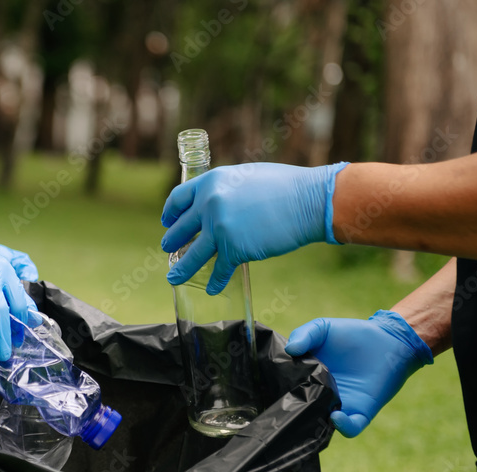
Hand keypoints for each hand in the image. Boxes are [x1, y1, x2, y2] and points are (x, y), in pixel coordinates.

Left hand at [161, 162, 348, 294]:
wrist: (310, 200)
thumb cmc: (285, 186)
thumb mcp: (245, 177)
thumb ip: (225, 190)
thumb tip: (216, 204)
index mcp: (211, 181)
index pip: (179, 198)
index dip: (171, 212)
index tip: (167, 221)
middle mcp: (209, 204)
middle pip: (181, 228)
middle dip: (172, 241)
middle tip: (168, 248)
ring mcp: (219, 228)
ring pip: (192, 255)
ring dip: (181, 269)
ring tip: (173, 277)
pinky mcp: (234, 249)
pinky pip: (219, 270)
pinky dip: (215, 282)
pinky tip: (212, 289)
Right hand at [284, 310, 432, 437]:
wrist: (387, 340)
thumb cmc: (352, 334)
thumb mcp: (322, 328)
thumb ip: (303, 334)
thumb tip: (289, 350)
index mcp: (308, 377)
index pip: (288, 390)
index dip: (279, 392)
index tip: (269, 389)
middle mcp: (321, 395)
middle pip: (302, 410)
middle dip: (293, 411)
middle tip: (283, 407)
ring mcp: (340, 405)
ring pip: (322, 424)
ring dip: (314, 422)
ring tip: (309, 412)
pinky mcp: (360, 411)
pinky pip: (350, 428)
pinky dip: (342, 426)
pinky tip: (335, 415)